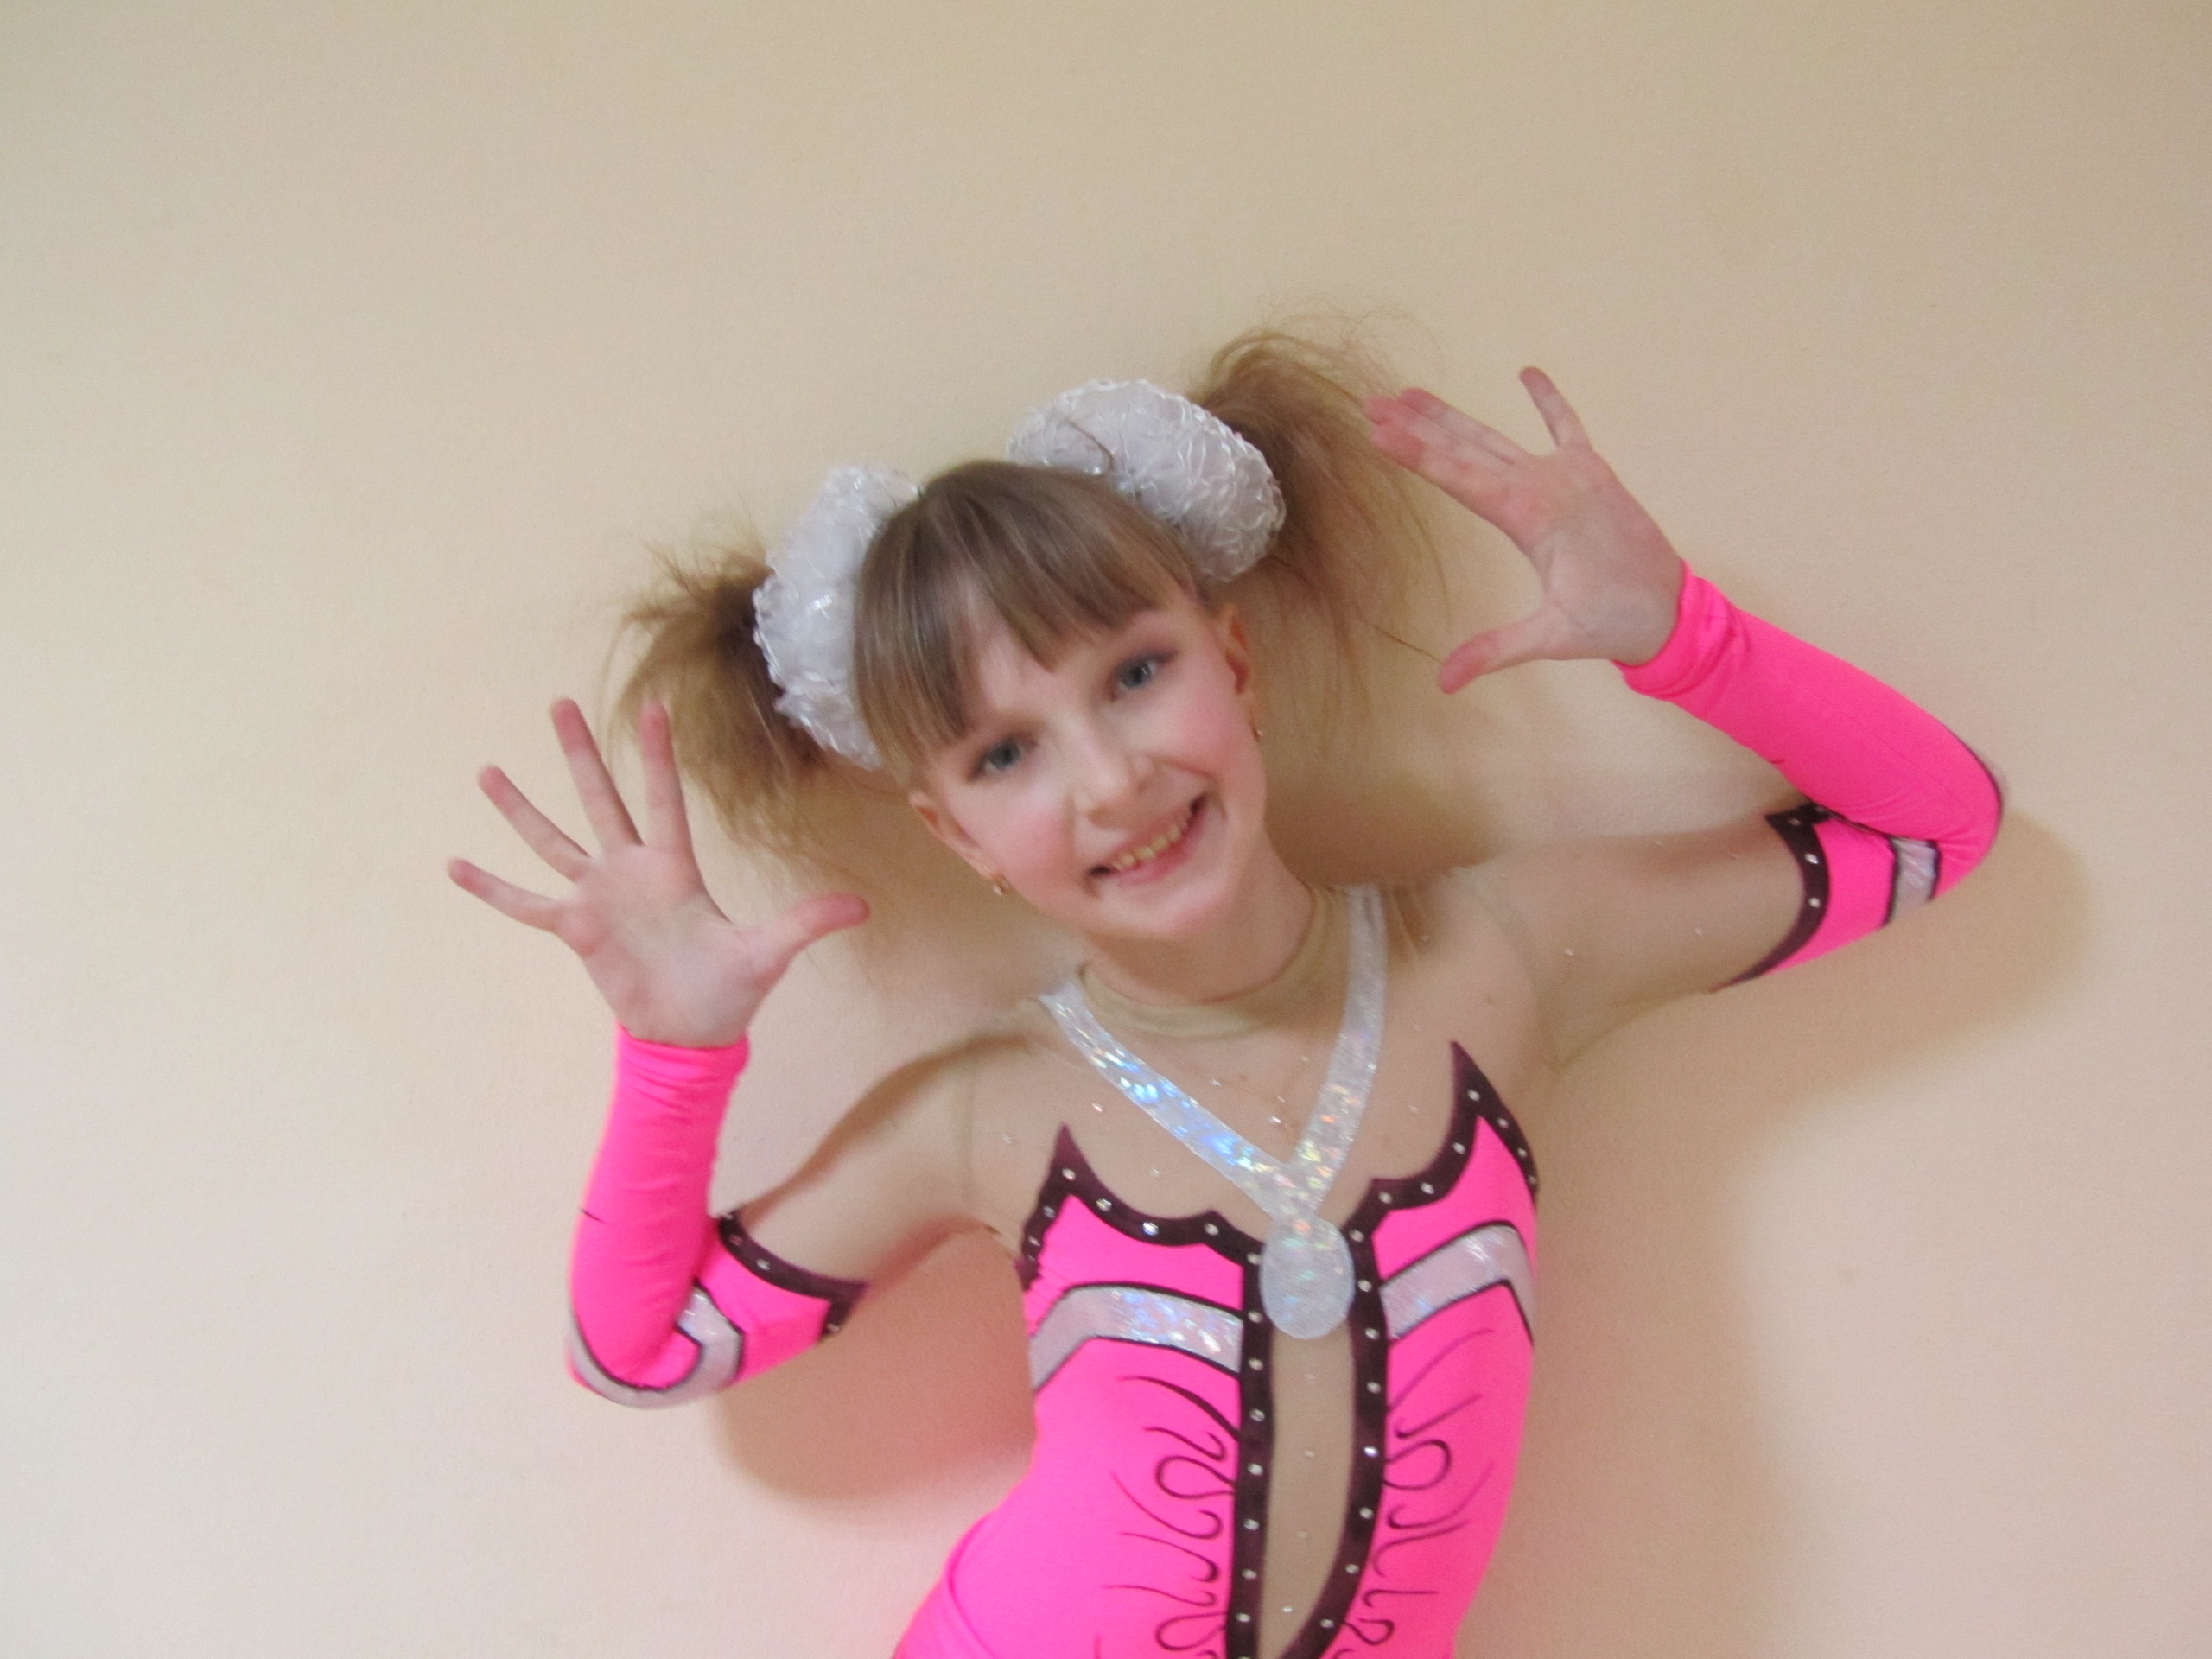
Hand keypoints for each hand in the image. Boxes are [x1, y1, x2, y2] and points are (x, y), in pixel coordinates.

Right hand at [448, 699, 866, 1046]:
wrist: (691, 1036)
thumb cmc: (729, 991)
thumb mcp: (770, 952)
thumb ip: (807, 921)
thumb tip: (864, 906)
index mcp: (675, 867)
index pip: (664, 797)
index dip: (656, 754)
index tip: (651, 705)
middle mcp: (630, 871)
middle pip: (600, 799)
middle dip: (580, 752)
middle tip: (559, 701)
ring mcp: (598, 898)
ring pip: (552, 840)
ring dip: (520, 809)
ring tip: (487, 771)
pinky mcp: (575, 931)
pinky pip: (524, 904)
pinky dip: (492, 888)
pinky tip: (456, 865)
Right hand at [1365, 369, 1683, 691]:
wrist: (1673, 610)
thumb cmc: (1611, 623)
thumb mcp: (1550, 638)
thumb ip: (1494, 651)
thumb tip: (1445, 681)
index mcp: (1532, 516)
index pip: (1460, 478)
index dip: (1416, 454)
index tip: (1377, 430)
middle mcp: (1548, 484)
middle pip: (1470, 449)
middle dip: (1419, 426)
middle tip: (1373, 402)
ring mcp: (1572, 474)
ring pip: (1501, 439)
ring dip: (1455, 418)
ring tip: (1412, 394)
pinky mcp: (1595, 473)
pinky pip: (1568, 427)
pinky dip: (1550, 401)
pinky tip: (1529, 372)